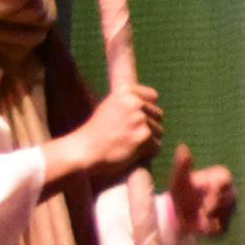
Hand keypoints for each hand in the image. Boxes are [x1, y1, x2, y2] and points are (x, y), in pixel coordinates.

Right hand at [42, 83, 161, 190]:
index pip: (152, 95)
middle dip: (148, 126)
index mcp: (126, 91)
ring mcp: (140, 120)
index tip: (133, 118)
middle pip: (158, 114)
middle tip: (128, 134)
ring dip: (148, 140)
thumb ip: (130, 100)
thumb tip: (154, 97)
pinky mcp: (144, 137)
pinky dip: (147, 152)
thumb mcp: (110, 105)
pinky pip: (156, 145)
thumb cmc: (97, 130)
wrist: (85, 150)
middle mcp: (135, 103)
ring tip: (127, 143)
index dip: (146, 108)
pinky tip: (130, 152)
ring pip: (159, 131)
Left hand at [170, 145, 238, 237]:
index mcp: (221, 177)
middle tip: (198, 211)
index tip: (205, 198)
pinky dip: (210, 229)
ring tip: (196, 218)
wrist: (178, 215)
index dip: (216, 189)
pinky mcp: (227, 225)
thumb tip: (182, 147)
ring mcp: (230, 209)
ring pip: (226, 215)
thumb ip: (182, 165)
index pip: (226, 179)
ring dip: (209, 218)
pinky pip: (223, 228)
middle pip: (229, 198)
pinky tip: (200, 227)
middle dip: (212, 206)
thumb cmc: (181, 193)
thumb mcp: (179, 179)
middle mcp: (229, 192)